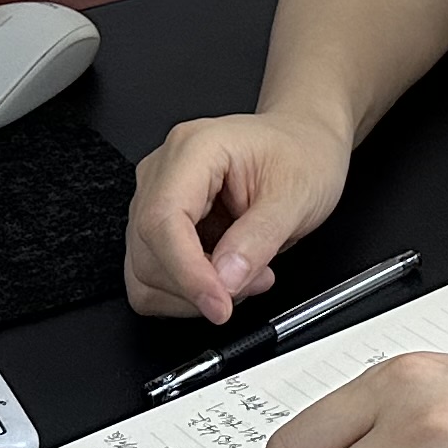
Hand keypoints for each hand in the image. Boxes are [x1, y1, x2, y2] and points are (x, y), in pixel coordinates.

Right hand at [124, 112, 352, 322]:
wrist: (304, 142)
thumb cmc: (301, 154)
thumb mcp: (297, 195)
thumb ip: (259, 239)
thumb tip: (225, 281)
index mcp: (194, 149)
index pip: (164, 220)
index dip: (187, 272)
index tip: (220, 304)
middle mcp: (162, 170)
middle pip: (148, 251)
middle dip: (199, 285)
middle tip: (257, 280)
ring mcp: (154, 197)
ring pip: (143, 271)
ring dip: (192, 293)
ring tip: (246, 275)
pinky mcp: (159, 225)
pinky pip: (151, 275)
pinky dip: (185, 292)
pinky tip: (224, 275)